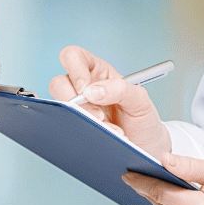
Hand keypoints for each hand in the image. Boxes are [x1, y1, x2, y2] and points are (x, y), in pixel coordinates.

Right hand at [50, 45, 171, 158]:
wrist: (145, 147)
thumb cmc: (142, 119)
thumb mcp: (140, 99)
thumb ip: (120, 89)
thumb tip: (91, 92)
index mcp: (97, 72)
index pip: (73, 57)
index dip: (74, 70)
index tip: (85, 90)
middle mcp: (83, 88)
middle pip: (58, 84)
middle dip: (75, 102)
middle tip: (99, 116)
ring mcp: (77, 109)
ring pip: (59, 107)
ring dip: (82, 119)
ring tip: (107, 129)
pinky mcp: (74, 127)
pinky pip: (65, 127)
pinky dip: (82, 133)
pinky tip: (101, 137)